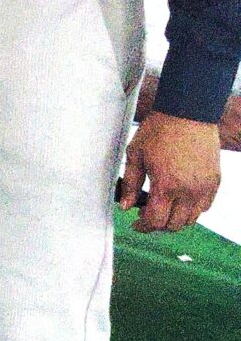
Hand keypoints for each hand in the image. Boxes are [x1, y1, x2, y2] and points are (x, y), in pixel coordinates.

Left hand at [118, 110, 221, 232]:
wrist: (187, 113)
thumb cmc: (160, 130)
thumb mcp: (136, 155)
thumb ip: (130, 184)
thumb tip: (125, 205)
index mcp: (167, 185)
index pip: (156, 221)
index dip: (144, 227)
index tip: (136, 224)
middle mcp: (189, 190)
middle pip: (175, 224)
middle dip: (158, 225)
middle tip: (147, 217)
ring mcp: (205, 187)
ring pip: (192, 219)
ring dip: (176, 219)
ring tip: (163, 209)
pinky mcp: (215, 181)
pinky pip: (205, 206)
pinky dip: (192, 210)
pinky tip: (180, 201)